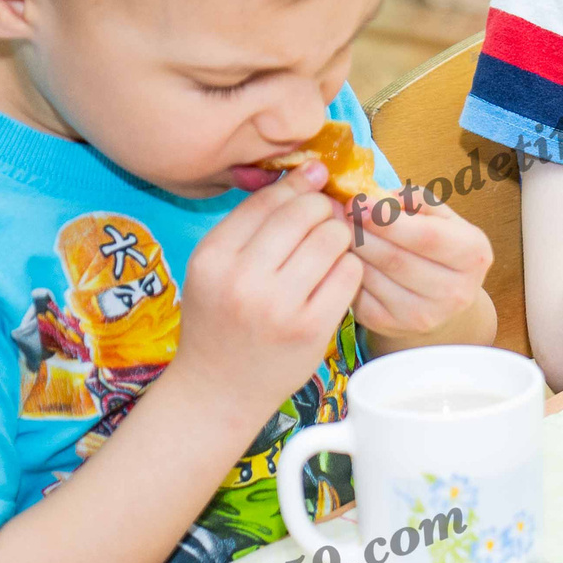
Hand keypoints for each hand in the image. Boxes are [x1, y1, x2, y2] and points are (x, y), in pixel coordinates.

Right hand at [160, 164, 361, 422]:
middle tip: (325, 222)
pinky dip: (348, 269)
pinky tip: (334, 279)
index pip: (269, 200)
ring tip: (329, 252)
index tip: (314, 185)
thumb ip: (253, 222)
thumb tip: (310, 172)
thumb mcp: (215, 266)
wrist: (218, 390)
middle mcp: (242, 279)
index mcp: (213, 256)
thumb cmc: (220, 319)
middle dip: (323, 211)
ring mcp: (278, 307)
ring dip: (339, 238)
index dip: (299, 186)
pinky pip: (349, 273)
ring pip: (333, 238)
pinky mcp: (311, 329)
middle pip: (305, 213)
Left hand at [346, 186, 493, 336]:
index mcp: (472, 255)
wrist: (442, 298)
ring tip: (337, 231)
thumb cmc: (439, 247)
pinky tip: (342, 256)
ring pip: (372, 276)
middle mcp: (454, 292)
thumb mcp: (442, 217)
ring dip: (349, 250)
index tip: (358, 202)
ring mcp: (423, 315)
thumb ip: (417, 200)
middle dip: (361, 232)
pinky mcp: (391, 326)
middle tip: (339, 212)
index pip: (426, 236)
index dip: (387, 219)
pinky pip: (358, 295)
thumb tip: (379, 197)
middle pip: (394, 258)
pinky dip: (346, 271)